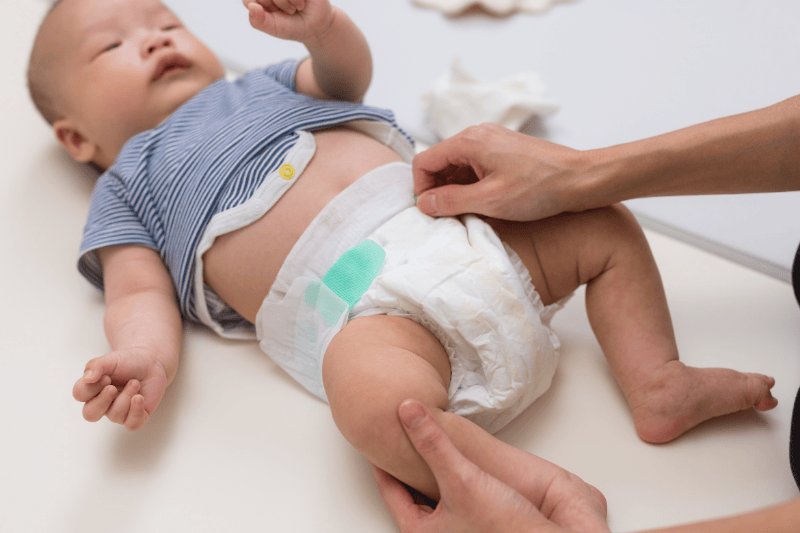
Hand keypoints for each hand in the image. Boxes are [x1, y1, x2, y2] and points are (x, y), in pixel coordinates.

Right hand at [72, 347, 168, 430]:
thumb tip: (87, 378)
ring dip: (126, 396)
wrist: (151, 363)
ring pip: (115, 415)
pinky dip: (136, 411)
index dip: (91, 388)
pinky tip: (139, 397)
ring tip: (135, 383)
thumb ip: (95, 365)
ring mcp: (119, 411)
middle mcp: (102, 403)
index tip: (106, 377)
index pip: (80, 395)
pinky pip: (132, 424)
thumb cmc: (128, 362)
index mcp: (92, 389)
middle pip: (90, 415)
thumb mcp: (110, 360)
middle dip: (102, 401)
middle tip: (113, 388)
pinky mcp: (136, 416)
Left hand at [244, 0, 334, 43]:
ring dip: (284, 2)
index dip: (260, 7)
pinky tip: (301, 4)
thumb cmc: (291, 26)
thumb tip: (252, 6)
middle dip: (273, 4)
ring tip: (293, 9)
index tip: (272, 14)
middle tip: (284, 12)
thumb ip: (258, 20)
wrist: (315, 27)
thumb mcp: (272, 28)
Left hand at [373, 400, 574, 532]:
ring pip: (436, 488)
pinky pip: (458, 485)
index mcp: (422, 531)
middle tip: (395, 435)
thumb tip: (407, 411)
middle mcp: (439, 530)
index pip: (390, 491)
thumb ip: (433, 444)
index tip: (373, 442)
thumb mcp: (460, 479)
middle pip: (411, 491)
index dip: (380, 463)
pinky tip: (458, 453)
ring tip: (423, 440)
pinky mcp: (482, 511)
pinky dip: (454, 467)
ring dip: (432, 464)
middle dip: (406, 463)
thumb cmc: (505, 528)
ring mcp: (461, 522)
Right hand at [412, 124, 589, 221]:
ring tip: (466, 214)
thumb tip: (424, 204)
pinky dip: (471, 186)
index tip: (429, 212)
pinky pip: (475, 168)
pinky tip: (482, 205)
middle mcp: (477, 135)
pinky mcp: (503, 152)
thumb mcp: (490, 201)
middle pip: (440, 163)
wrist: (581, 179)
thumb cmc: (541, 187)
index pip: (425, 161)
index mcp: (469, 141)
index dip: (421, 189)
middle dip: (438, 190)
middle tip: (446, 217)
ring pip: (457, 167)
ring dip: (455, 190)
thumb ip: (451, 201)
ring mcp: (491, 142)